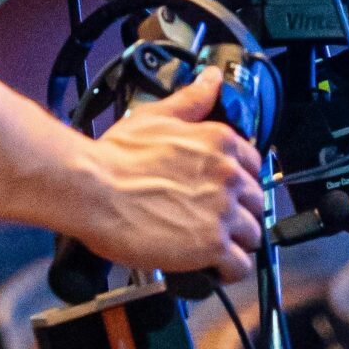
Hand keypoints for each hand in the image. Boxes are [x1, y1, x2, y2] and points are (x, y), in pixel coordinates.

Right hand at [69, 68, 262, 282]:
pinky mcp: (212, 246)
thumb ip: (192, 100)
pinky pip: (240, 266)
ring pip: (252, 235)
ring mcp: (223, 211)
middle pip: (256, 202)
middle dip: (238, 212)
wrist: (93, 189)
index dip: (239, 182)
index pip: (254, 166)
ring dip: (235, 242)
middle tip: (213, 220)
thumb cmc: (117, 157)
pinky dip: (228, 269)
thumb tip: (211, 79)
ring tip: (211, 244)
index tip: (225, 191)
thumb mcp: (157, 116)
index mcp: (220, 142)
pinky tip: (211, 265)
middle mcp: (228, 175)